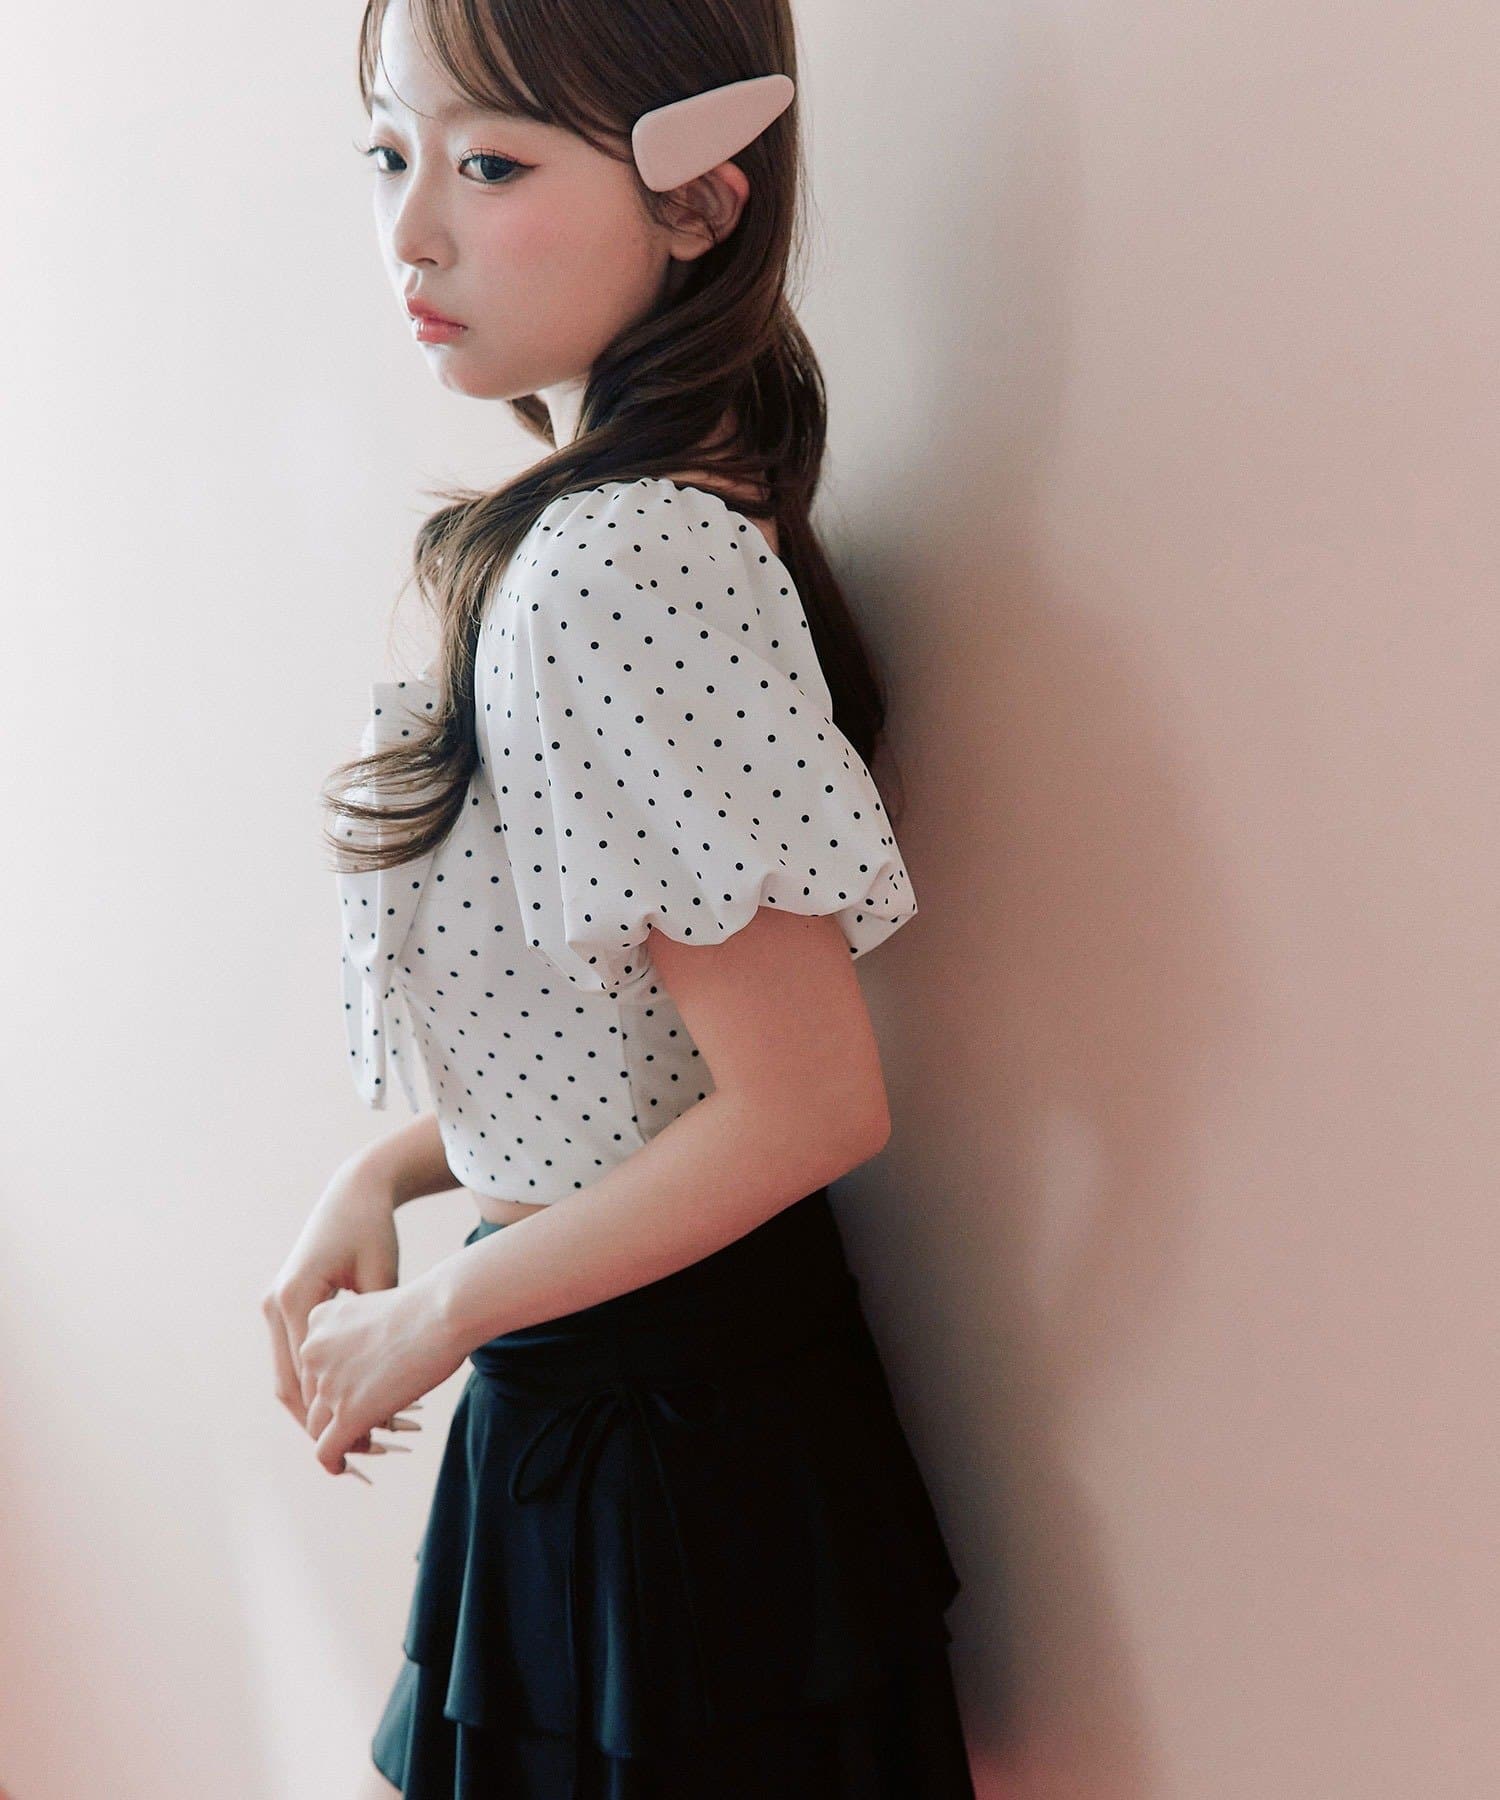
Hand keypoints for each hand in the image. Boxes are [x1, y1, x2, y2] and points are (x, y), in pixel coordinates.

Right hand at [262, 1159, 423, 1474]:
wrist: (353, 1193)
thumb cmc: (374, 1231)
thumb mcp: (382, 1277)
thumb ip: (378, 1327)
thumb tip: (391, 1382)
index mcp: (296, 1299)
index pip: (306, 1377)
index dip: (330, 1416)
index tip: (359, 1442)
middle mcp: (276, 1305)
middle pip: (287, 1385)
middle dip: (316, 1424)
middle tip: (350, 1454)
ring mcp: (275, 1304)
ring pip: (285, 1376)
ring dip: (312, 1408)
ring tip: (345, 1437)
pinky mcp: (285, 1304)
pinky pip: (292, 1357)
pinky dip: (312, 1385)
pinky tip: (339, 1405)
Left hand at [300, 1279, 463, 1476]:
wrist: (444, 1313)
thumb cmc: (426, 1308)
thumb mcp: (375, 1310)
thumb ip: (358, 1335)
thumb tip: (362, 1368)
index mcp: (318, 1319)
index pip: (313, 1365)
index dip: (332, 1386)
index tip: (355, 1393)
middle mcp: (314, 1351)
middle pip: (313, 1397)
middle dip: (333, 1413)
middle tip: (360, 1422)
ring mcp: (329, 1384)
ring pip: (317, 1427)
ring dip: (337, 1437)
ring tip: (363, 1441)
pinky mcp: (348, 1413)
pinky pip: (326, 1451)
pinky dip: (332, 1462)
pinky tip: (340, 1467)